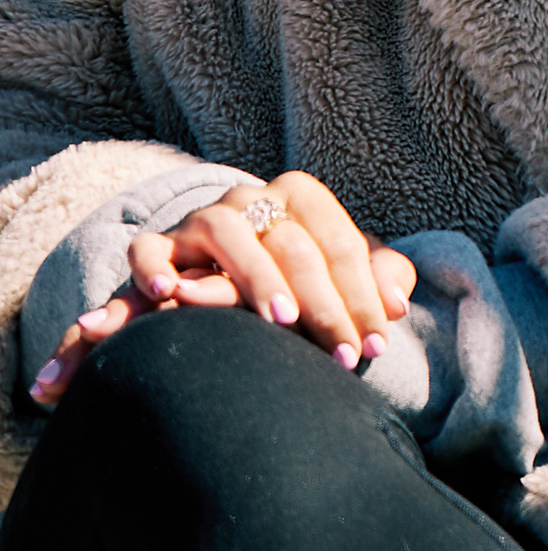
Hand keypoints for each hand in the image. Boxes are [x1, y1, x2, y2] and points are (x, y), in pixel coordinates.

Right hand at [27, 171, 416, 406]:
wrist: (228, 271)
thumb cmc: (302, 279)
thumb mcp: (344, 275)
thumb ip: (378, 281)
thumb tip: (397, 306)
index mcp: (302, 197)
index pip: (341, 246)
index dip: (362, 298)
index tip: (374, 347)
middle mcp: (252, 199)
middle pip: (293, 245)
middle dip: (323, 305)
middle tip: (340, 353)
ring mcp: (202, 218)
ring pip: (229, 234)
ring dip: (256, 276)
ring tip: (281, 320)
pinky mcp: (158, 245)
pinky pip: (147, 250)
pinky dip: (154, 267)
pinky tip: (169, 293)